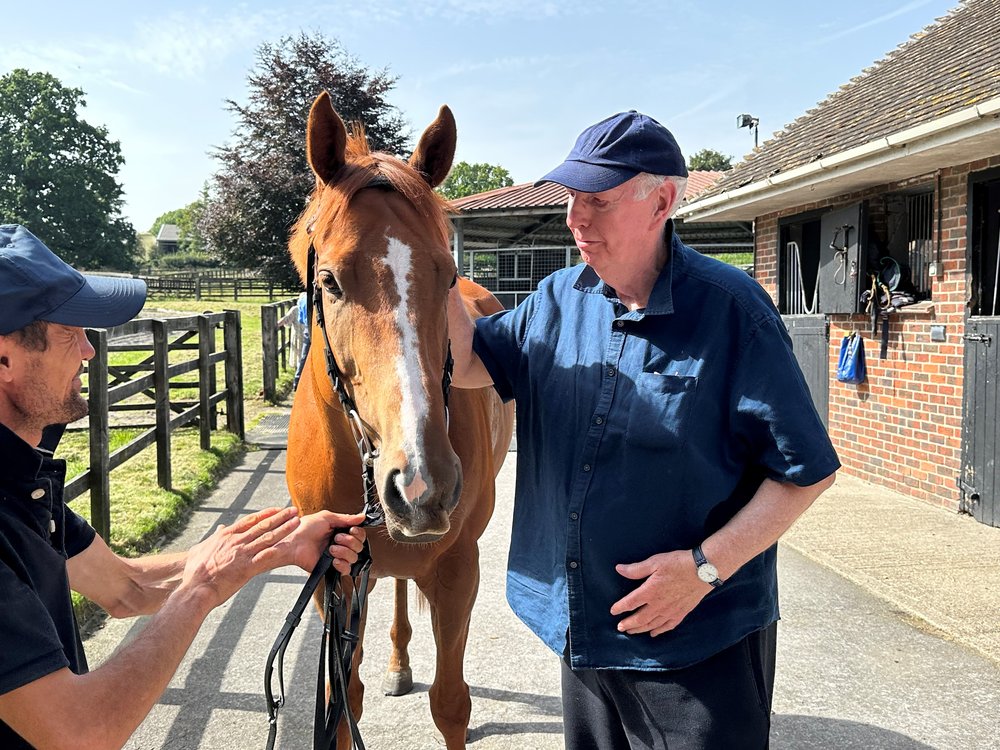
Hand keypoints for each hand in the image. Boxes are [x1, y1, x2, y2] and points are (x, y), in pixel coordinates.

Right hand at [181, 507, 301, 609]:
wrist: (195, 588)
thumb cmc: (195, 572)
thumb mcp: (201, 548)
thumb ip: (214, 537)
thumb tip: (220, 528)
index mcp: (227, 535)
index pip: (251, 520)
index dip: (266, 513)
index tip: (278, 508)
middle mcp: (236, 541)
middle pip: (263, 525)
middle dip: (281, 516)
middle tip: (294, 509)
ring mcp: (242, 554)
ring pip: (268, 537)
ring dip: (284, 528)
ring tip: (296, 521)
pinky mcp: (246, 568)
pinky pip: (265, 557)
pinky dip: (277, 550)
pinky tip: (288, 546)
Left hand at [280, 510, 366, 573]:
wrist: (293, 542)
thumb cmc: (305, 528)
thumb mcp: (326, 517)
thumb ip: (346, 518)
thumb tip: (361, 517)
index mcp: (340, 532)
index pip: (359, 535)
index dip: (358, 533)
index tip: (351, 530)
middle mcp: (340, 544)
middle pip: (359, 547)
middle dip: (350, 542)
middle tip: (337, 538)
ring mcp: (336, 556)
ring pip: (354, 558)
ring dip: (344, 552)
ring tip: (331, 548)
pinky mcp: (331, 567)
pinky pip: (346, 570)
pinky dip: (342, 564)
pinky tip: (334, 559)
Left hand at [610, 550, 711, 636]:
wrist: (703, 572)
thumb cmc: (678, 564)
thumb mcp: (655, 562)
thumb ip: (636, 569)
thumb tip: (619, 569)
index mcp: (650, 591)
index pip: (630, 603)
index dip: (620, 608)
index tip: (613, 611)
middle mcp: (658, 605)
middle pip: (639, 619)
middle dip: (628, 624)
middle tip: (620, 628)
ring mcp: (670, 611)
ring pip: (652, 624)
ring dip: (640, 629)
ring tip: (631, 632)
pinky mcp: (681, 613)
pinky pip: (667, 626)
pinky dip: (659, 631)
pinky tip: (653, 633)